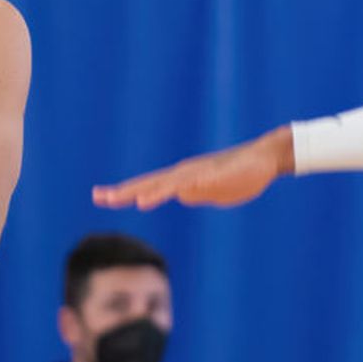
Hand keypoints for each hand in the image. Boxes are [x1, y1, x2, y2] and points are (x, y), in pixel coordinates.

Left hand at [93, 128, 292, 210]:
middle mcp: (184, 174)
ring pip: (170, 184)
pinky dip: (186, 187)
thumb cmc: (238, 175)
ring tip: (137, 202)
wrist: (264, 159)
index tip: (99, 197)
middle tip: (98, 197)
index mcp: (180, 180)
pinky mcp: (217, 176)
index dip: (122, 192)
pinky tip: (180, 192)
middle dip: (124, 192)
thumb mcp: (210, 191)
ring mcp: (199, 174)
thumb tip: (182, 195)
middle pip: (149, 184)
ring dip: (152, 192)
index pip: (145, 187)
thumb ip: (194, 192)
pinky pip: (199, 182)